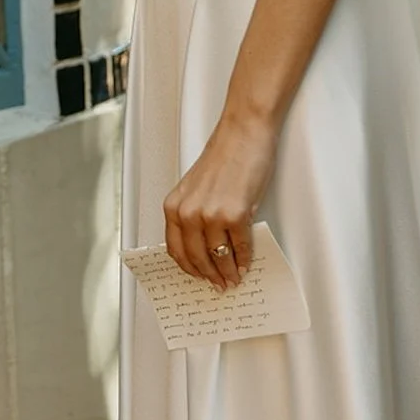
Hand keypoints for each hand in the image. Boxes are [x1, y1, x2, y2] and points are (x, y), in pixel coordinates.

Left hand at [164, 112, 277, 289]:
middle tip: (219, 285)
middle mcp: (188, 213)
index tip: (198, 276)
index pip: (176, 249)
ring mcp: (211, 215)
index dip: (189, 268)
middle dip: (209, 276)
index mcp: (174, 206)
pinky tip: (245, 264)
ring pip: (217, 257)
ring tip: (233, 279)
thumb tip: (208, 246)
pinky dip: (243, 259)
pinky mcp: (235, 214)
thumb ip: (196, 215)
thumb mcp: (197, 189)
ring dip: (227, 273)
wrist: (244, 134)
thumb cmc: (225, 157)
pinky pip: (240, 246)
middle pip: (196, 258)